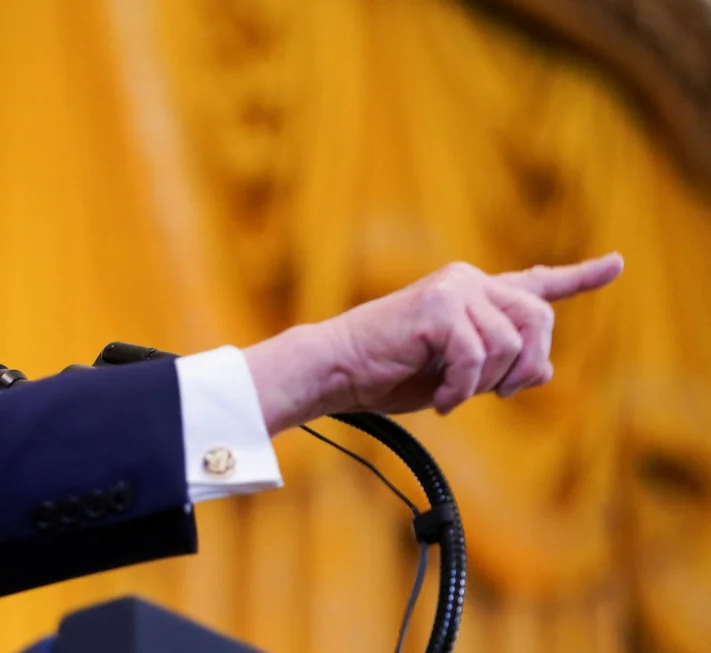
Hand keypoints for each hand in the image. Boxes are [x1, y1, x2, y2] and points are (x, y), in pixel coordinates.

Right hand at [244, 253, 623, 433]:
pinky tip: (443, 400)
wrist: (336, 369)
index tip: (616, 264)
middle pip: (539, 320)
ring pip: (511, 344)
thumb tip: (545, 369)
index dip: (580, 277)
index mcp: (473, 296)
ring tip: (453, 396)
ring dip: (486, 384)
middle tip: (498, 394)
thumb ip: (499, 367)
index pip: (534, 284)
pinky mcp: (439, 307)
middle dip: (525, 366)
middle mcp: (468, 282)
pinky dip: (462, 389)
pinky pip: (477, 356)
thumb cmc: (387, 374)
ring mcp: (454, 290)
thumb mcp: (455, 376)